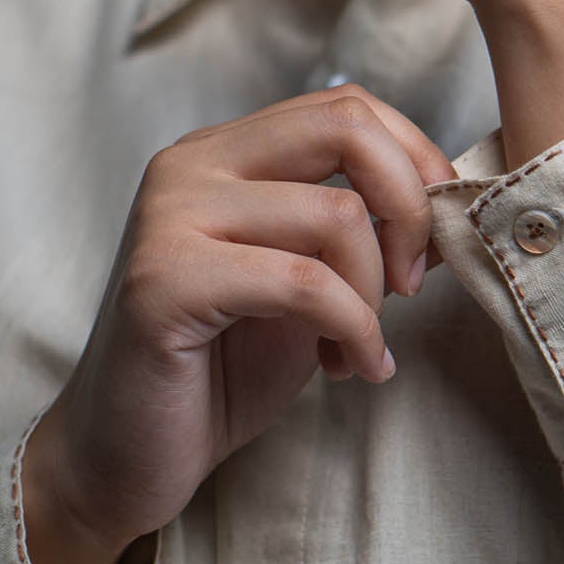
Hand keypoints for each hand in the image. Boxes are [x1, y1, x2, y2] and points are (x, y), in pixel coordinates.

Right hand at [23, 86, 452, 563]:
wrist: (122, 459)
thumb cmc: (219, 370)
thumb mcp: (303, 279)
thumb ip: (351, 226)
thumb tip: (442, 196)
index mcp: (222, 151)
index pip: (344, 105)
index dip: (414, 159)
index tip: (432, 237)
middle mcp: (190, 164)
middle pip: (344, 125)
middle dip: (409, 203)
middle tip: (412, 282)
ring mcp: (170, 215)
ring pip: (336, 215)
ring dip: (374, 297)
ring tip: (358, 351)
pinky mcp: (164, 280)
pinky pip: (304, 284)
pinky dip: (352, 331)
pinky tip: (350, 370)